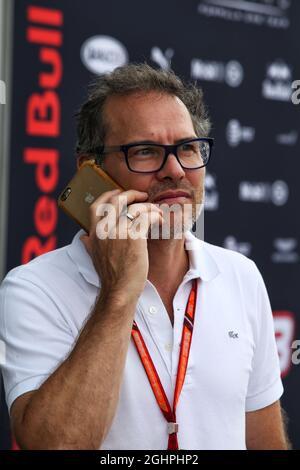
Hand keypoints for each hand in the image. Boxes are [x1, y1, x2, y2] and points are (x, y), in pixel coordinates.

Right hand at [80, 188, 162, 302]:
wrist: (119, 291)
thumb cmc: (111, 276)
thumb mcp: (95, 257)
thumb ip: (90, 244)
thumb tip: (84, 238)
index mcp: (94, 232)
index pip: (97, 205)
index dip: (109, 195)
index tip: (119, 192)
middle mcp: (104, 229)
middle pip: (117, 199)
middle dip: (132, 194)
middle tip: (143, 196)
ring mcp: (118, 231)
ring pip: (136, 207)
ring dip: (149, 206)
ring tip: (156, 211)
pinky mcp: (133, 237)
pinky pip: (147, 217)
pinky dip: (155, 215)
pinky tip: (160, 221)